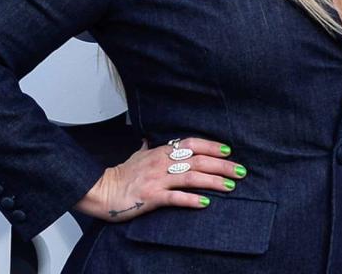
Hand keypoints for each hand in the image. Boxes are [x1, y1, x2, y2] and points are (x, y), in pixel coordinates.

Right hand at [74, 137, 245, 221]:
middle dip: (222, 165)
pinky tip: (205, 203)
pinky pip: (175, 198)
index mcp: (161, 152)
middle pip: (198, 160)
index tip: (229, 151)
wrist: (101, 191)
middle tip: (241, 171)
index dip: (212, 146)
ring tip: (231, 186)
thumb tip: (149, 137)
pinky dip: (191, 200)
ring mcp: (157, 180)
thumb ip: (148, 147)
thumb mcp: (137, 154)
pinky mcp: (151, 197)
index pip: (192, 144)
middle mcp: (162, 163)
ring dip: (213, 181)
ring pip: (191, 177)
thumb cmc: (121, 174)